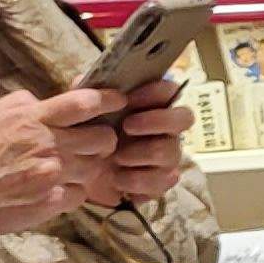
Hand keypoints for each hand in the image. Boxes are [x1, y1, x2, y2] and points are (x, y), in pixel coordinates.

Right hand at [0, 88, 124, 237]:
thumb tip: (46, 101)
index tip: (118, 100)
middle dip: (103, 138)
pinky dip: (74, 190)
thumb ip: (23, 104)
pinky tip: (57, 188)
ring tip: (69, 166)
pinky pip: (82, 193)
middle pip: (104, 137)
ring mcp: (55, 175)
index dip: (108, 99)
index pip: (83, 103)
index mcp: (33, 119)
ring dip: (89, 165)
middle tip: (91, 142)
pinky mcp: (55, 201)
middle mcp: (49, 145)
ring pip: (97, 166)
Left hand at [85, 76, 192, 206]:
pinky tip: (118, 179)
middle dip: (158, 120)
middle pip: (185, 118)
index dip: (155, 91)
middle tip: (128, 126)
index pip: (169, 90)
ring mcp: (166, 156)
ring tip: (116, 157)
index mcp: (149, 107)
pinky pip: (162, 181)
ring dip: (140, 154)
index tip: (129, 98)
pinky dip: (137, 180)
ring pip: (170, 152)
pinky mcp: (161, 181)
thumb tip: (81, 81)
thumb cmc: (87, 138)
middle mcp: (165, 129)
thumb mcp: (81, 114)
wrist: (79, 178)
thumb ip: (84, 96)